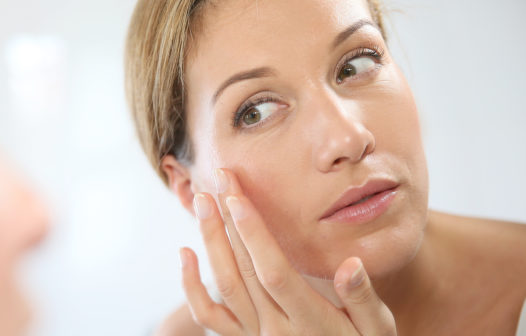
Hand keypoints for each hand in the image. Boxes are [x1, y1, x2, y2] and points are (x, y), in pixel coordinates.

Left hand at [179, 169, 395, 335]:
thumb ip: (364, 300)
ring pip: (224, 287)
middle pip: (244, 271)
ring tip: (201, 200)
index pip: (274, 272)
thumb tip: (351, 265)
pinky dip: (190, 287)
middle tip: (219, 177)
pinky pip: (208, 317)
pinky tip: (185, 252)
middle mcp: (276, 331)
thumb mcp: (378, 330)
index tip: (237, 198)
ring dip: (210, 241)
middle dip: (228, 221)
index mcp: (311, 322)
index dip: (254, 235)